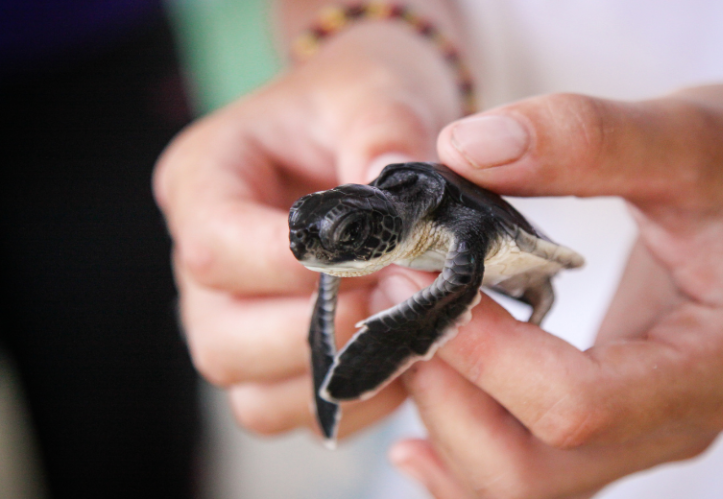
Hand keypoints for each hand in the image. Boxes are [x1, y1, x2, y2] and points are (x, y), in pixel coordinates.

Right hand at [152, 21, 462, 438]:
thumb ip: (383, 140)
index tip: (379, 260)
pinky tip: (399, 359)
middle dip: (318, 334)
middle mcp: (202, 260)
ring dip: (334, 378)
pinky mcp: (272, 352)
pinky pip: (291, 410)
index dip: (293, 269)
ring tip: (403, 332)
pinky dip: (347, 403)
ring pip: (251, 393)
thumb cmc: (357, 100)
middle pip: (220, 339)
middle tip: (397, 299)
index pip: (215, 249)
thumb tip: (402, 219)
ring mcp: (232, 313)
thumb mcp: (372, 93)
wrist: (364, 124)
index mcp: (203, 181)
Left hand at [387, 85, 722, 497]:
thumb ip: (589, 139)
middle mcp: (671, 420)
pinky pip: (525, 467)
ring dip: (443, 419)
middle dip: (444, 394)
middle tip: (395, 308)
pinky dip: (461, 451)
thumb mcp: (689, 137)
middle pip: (530, 468)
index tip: (419, 280)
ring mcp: (637, 428)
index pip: (575, 405)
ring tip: (402, 340)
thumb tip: (466, 149)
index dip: (481, 353)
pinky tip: (418, 427)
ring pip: (517, 478)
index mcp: (707, 367)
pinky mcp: (609, 414)